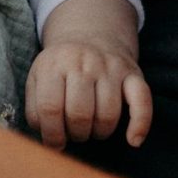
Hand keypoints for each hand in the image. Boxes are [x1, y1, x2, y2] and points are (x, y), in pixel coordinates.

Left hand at [25, 40, 152, 150]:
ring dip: (99, 133)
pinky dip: (140, 124)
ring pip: (108, 115)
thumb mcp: (38, 79)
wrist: (90, 34)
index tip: (55, 142)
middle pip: (79, 115)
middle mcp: (84, 61)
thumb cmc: (60, 68)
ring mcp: (110, 67)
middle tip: (75, 131)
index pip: (50, 108)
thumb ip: (35, 110)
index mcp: (55, 63)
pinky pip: (142, 102)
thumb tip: (51, 144)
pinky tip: (132, 140)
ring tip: (92, 128)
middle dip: (76, 134)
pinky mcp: (133, 73)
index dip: (52, 134)